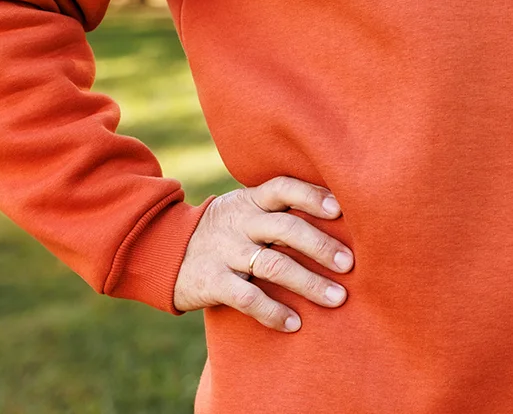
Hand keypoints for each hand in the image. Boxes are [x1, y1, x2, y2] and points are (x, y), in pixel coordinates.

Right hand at [172, 176, 354, 331]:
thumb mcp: (245, 209)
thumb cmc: (224, 230)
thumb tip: (339, 214)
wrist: (163, 251)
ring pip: (273, 265)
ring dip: (309, 284)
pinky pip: (247, 298)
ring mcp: (225, 252)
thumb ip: (279, 210)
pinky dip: (273, 312)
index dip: (312, 196)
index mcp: (251, 200)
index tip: (341, 210)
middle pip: (286, 228)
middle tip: (350, 264)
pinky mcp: (212, 282)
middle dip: (321, 246)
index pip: (284, 188)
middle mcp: (241, 222)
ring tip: (337, 299)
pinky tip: (294, 324)